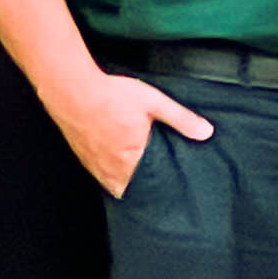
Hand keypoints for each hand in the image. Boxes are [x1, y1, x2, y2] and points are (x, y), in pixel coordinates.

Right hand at [58, 70, 212, 199]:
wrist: (70, 88)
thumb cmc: (112, 94)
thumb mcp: (153, 102)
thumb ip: (181, 119)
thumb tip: (206, 133)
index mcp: (132, 156)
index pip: (149, 185)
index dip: (160, 188)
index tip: (170, 190)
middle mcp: (111, 165)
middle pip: (130, 188)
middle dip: (143, 189)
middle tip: (158, 186)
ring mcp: (94, 164)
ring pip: (113, 184)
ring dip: (125, 184)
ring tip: (139, 180)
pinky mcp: (82, 157)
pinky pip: (99, 176)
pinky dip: (109, 176)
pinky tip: (117, 167)